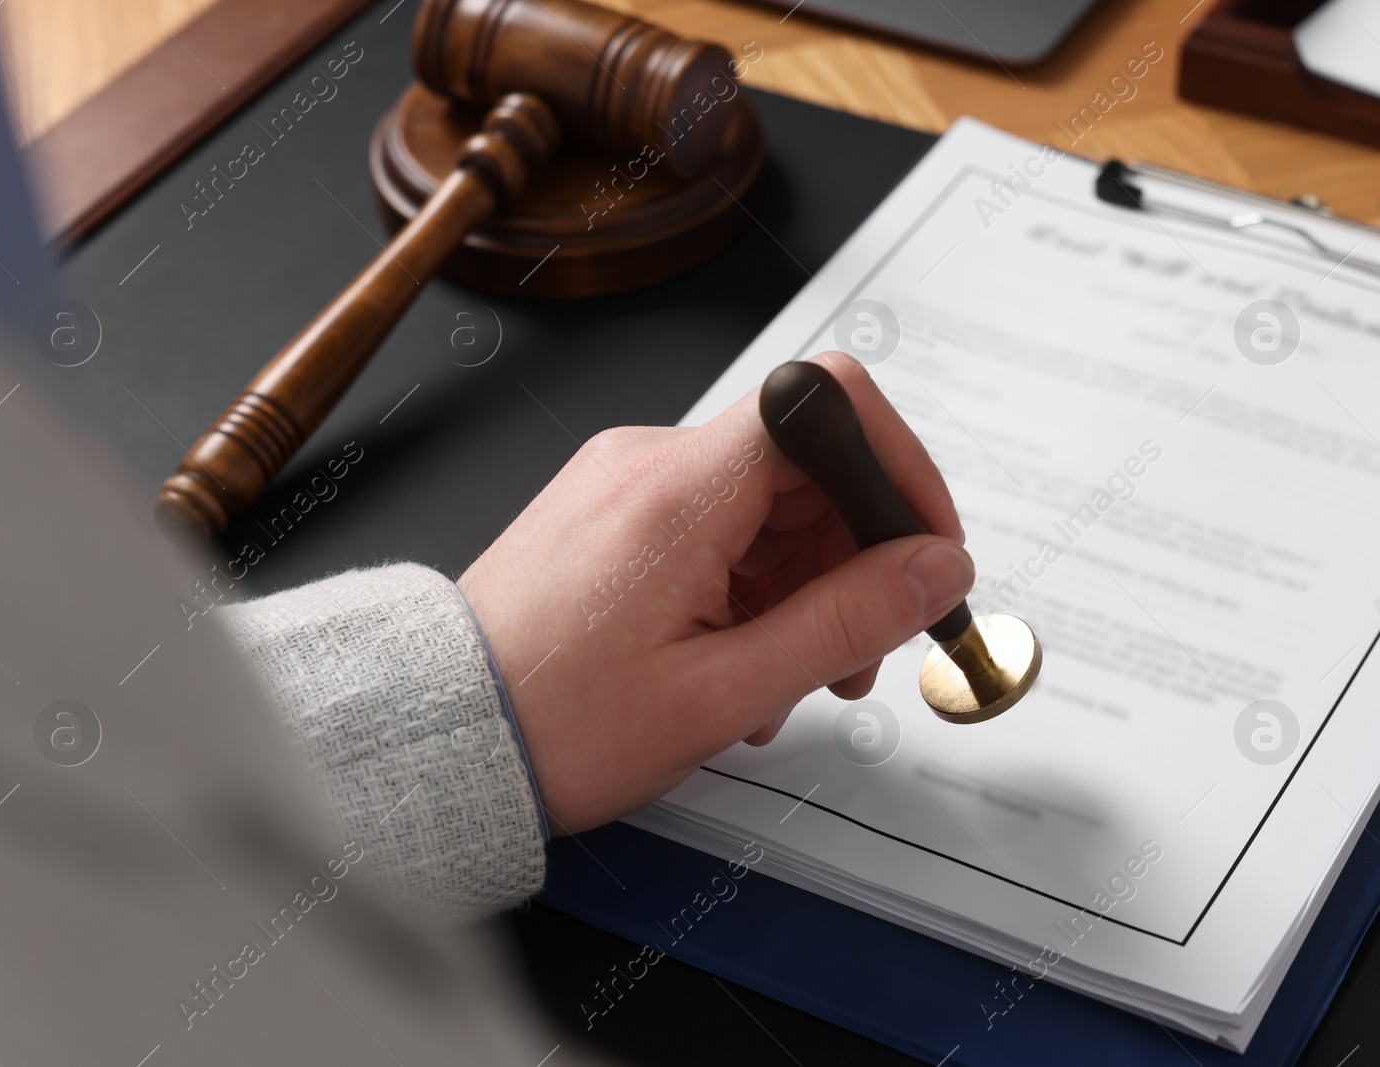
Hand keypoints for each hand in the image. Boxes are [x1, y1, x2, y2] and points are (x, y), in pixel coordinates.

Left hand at [458, 352, 972, 832]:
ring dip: (803, 584)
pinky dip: (750, 584)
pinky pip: (716, 523)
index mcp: (679, 491)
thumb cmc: (554, 724)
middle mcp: (649, 461)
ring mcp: (625, 481)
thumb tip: (937, 570)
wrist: (442, 736)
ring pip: (766, 501)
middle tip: (856, 653)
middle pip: (806, 463)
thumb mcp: (723, 693)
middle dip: (855, 555)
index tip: (924, 548)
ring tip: (783, 679)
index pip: (828, 403)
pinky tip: (737, 659)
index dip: (898, 468)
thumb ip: (845, 623)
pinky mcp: (611, 510)